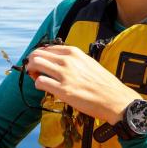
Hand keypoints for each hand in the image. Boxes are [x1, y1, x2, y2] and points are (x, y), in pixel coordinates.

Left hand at [25, 45, 139, 124]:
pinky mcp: (63, 90)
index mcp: (74, 52)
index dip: (40, 56)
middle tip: (34, 71)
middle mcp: (67, 61)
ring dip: (32, 72)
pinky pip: (40, 83)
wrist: (114, 99)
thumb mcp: (88, 63)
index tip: (41, 64)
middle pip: (37, 54)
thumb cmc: (103, 83)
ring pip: (35, 65)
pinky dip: (39, 85)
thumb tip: (58, 62)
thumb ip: (73, 60)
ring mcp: (65, 75)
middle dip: (32, 63)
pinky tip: (46, 89)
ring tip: (37, 78)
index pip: (46, 48)